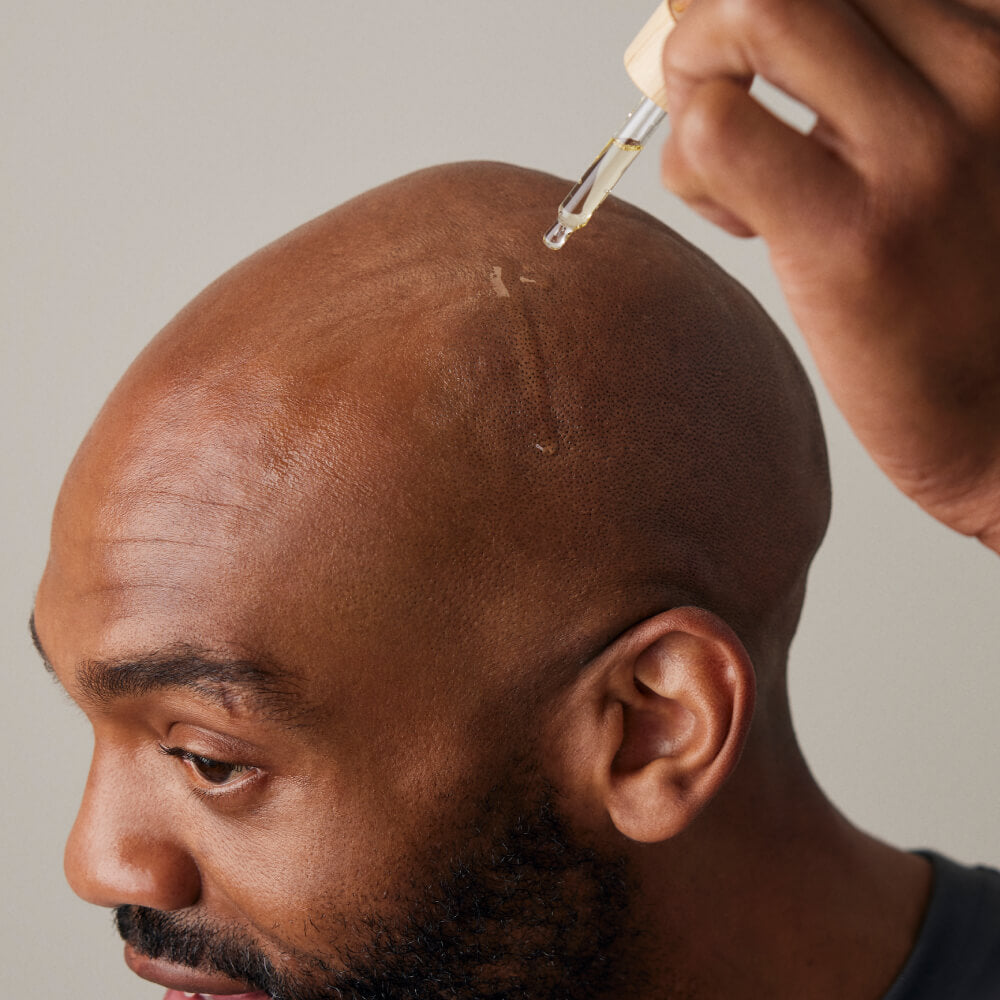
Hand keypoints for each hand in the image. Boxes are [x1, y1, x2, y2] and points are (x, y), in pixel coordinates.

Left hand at [659, 0, 999, 549]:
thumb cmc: (964, 288)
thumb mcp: (952, 149)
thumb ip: (879, 83)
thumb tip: (749, 33)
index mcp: (996, 43)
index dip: (760, 17)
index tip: (755, 79)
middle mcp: (977, 71)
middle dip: (710, 31)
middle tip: (710, 108)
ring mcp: (921, 149)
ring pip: (751, 15)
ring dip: (695, 84)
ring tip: (727, 173)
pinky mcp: (851, 234)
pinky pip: (717, 131)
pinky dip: (690, 167)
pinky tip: (741, 223)